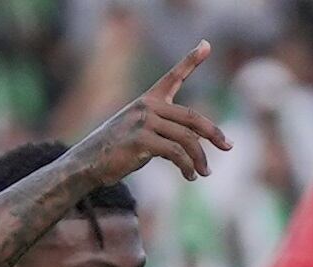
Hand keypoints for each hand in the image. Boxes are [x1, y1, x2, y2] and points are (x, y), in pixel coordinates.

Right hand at [70, 42, 230, 183]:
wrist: (84, 165)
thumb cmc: (112, 152)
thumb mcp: (138, 133)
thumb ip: (164, 130)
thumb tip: (194, 143)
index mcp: (147, 101)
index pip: (172, 77)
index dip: (191, 60)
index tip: (206, 45)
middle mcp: (147, 107)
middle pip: (191, 117)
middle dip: (213, 133)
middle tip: (228, 146)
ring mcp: (144, 123)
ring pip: (186, 139)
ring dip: (200, 158)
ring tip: (204, 172)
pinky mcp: (141, 141)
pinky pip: (175, 153)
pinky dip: (187, 166)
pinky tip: (189, 176)